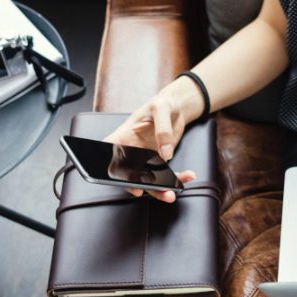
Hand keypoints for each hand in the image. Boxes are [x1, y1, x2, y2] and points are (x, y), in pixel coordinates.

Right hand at [101, 83, 201, 202]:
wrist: (177, 107)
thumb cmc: (163, 103)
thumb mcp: (161, 108)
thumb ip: (162, 129)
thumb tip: (165, 154)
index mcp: (123, 136)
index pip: (109, 155)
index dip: (113, 171)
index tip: (126, 181)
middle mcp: (131, 151)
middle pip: (129, 175)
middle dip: (142, 187)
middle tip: (156, 191)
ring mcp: (144, 159)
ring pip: (148, 180)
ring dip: (160, 190)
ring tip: (172, 193)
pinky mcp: (158, 162)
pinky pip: (165, 176)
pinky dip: (176, 179)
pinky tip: (187, 176)